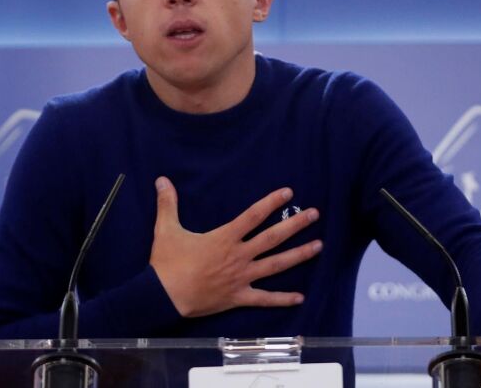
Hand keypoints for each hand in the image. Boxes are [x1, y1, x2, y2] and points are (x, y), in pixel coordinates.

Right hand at [149, 176, 322, 317]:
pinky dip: (282, 298)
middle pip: (273, 238)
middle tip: (315, 214)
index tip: (288, 192)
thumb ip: (168, 204)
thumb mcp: (166, 229)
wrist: (164, 296)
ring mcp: (241, 277)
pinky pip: (265, 299)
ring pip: (276, 265)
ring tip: (318, 246)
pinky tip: (300, 297)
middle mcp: (239, 256)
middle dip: (295, 224)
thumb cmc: (167, 263)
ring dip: (299, 255)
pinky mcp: (238, 297)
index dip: (271, 203)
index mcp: (224, 238)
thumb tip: (161, 180)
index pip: (253, 216)